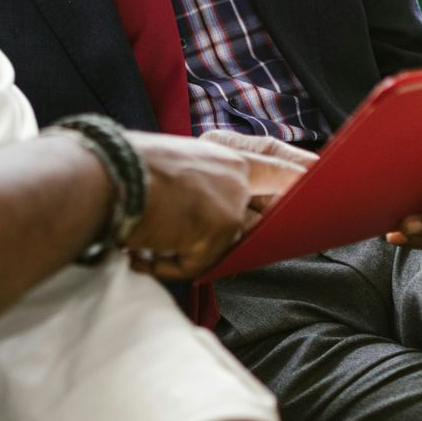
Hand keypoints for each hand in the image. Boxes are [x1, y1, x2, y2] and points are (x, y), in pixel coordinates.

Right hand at [123, 133, 305, 280]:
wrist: (99, 175)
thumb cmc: (119, 172)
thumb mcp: (167, 170)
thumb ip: (200, 190)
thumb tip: (216, 223)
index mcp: (222, 154)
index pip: (276, 162)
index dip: (300, 174)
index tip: (322, 180)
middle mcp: (235, 173)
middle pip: (264, 215)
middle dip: (255, 236)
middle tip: (215, 241)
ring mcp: (232, 200)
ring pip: (225, 247)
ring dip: (188, 252)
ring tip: (150, 241)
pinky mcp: (221, 227)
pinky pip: (199, 266)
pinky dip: (167, 265)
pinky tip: (142, 252)